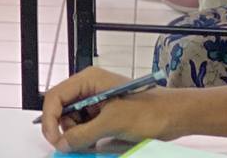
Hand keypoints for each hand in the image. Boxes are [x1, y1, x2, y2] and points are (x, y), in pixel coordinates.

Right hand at [40, 66, 175, 151]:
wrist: (176, 116)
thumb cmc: (149, 112)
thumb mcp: (112, 123)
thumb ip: (83, 133)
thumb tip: (62, 143)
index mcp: (88, 79)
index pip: (56, 96)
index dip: (50, 118)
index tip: (54, 139)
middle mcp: (89, 87)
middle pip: (62, 108)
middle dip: (64, 128)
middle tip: (72, 145)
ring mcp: (97, 100)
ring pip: (73, 119)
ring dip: (76, 133)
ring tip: (90, 143)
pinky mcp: (105, 112)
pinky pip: (86, 124)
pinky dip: (86, 136)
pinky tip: (95, 142)